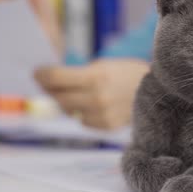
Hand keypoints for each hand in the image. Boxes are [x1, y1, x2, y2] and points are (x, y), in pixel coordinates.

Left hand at [34, 59, 149, 129]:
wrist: (156, 91)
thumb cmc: (127, 73)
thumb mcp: (103, 65)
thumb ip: (78, 74)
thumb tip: (50, 82)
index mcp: (95, 77)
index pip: (56, 78)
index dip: (42, 75)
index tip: (37, 73)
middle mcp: (96, 97)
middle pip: (59, 97)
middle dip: (51, 89)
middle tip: (48, 84)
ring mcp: (101, 114)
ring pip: (69, 111)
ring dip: (66, 102)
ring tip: (72, 93)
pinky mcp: (106, 126)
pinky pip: (82, 121)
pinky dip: (82, 113)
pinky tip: (90, 105)